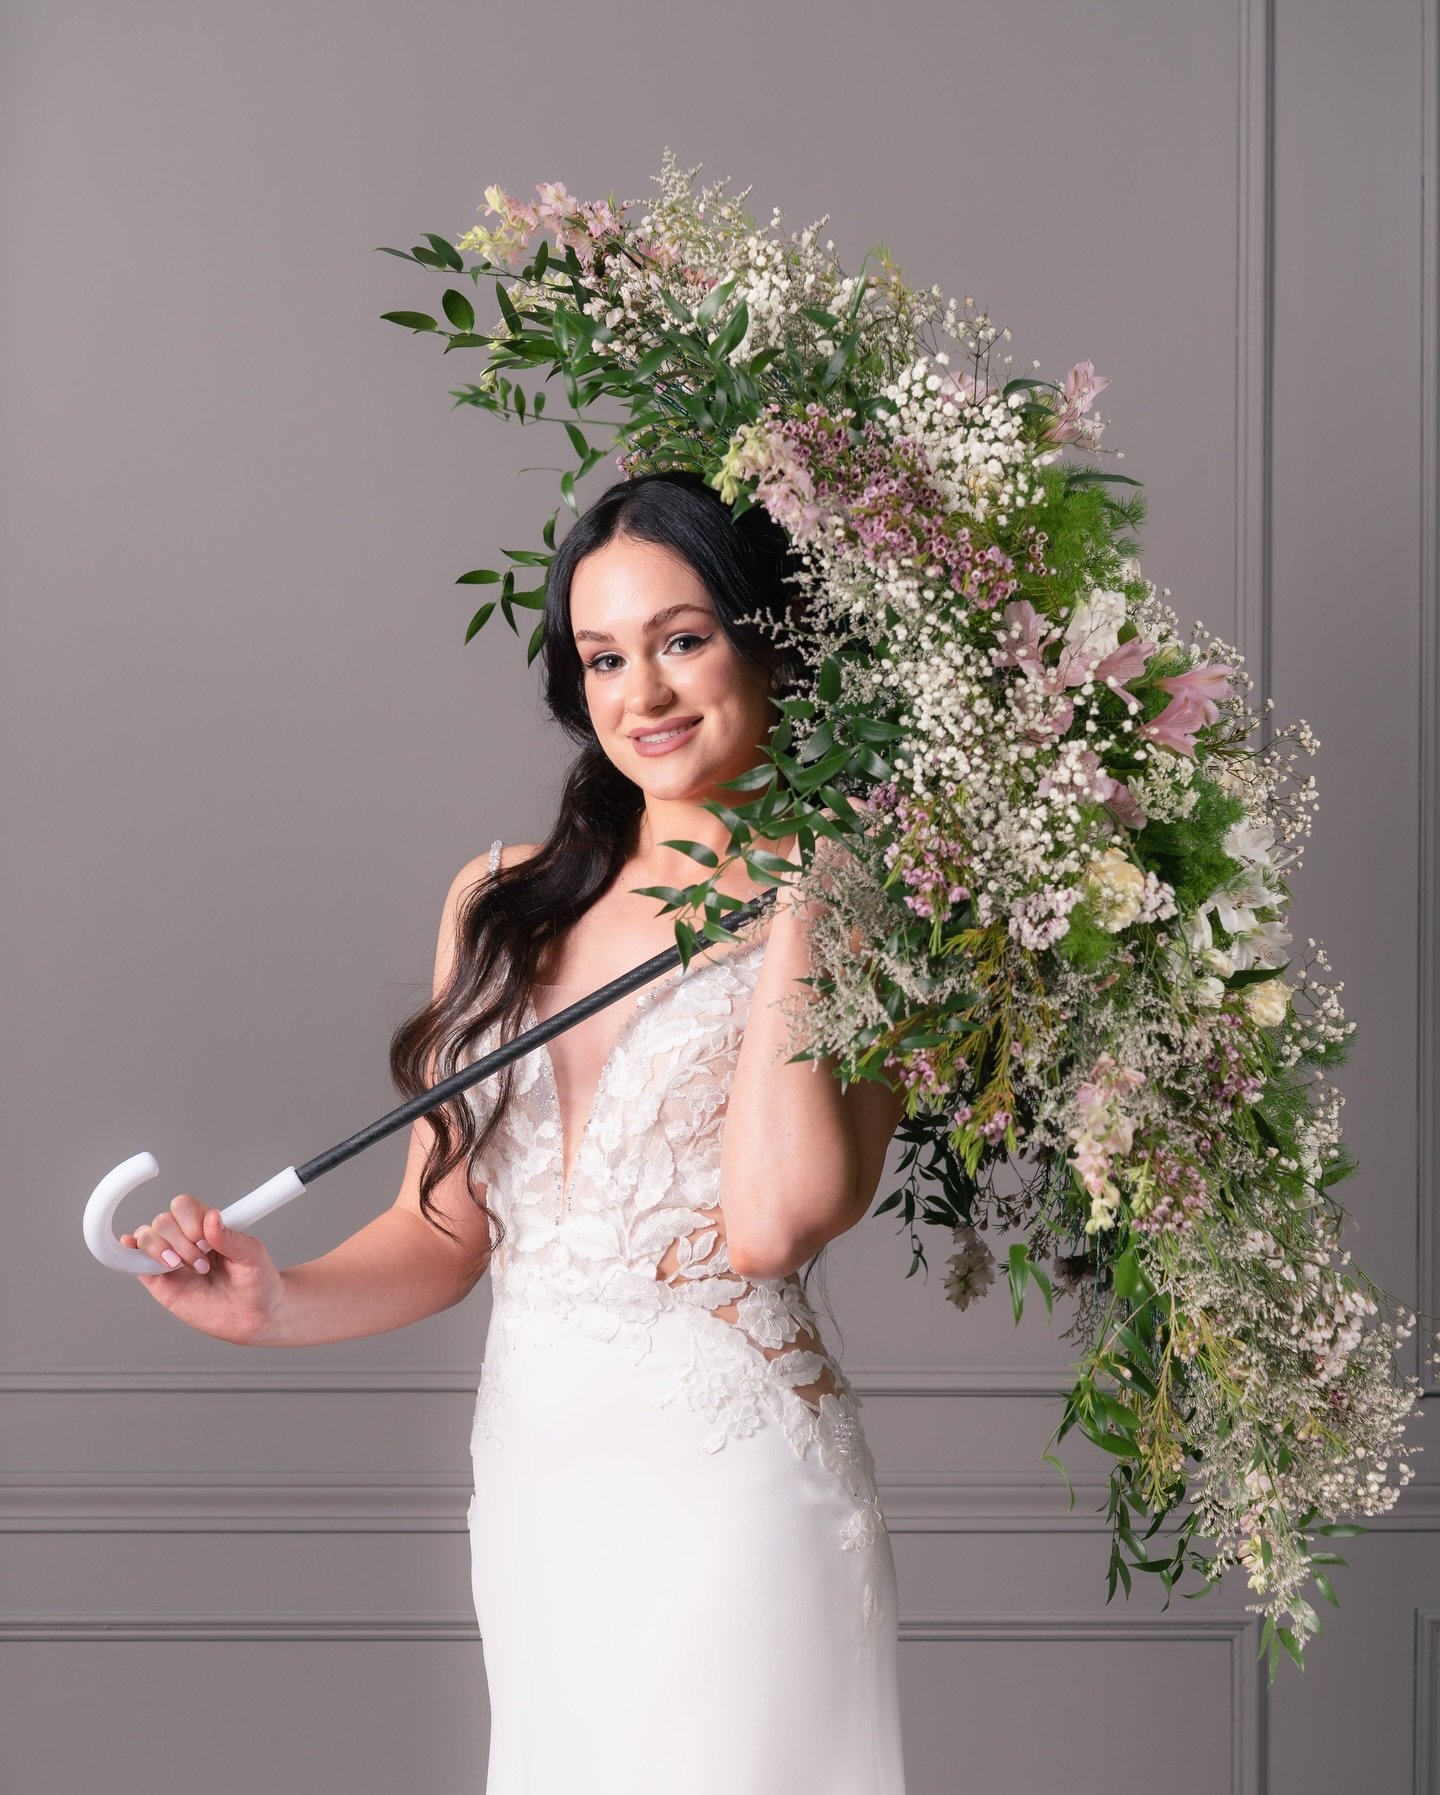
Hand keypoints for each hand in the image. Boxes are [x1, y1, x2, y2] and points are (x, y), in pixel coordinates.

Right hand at [121, 1194, 285, 1344]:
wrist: (256, 1316)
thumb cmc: (258, 1282)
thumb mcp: (253, 1256)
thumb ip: (231, 1238)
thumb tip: (211, 1217)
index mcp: (208, 1226)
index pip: (183, 1206)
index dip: (190, 1220)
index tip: (207, 1241)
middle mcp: (186, 1239)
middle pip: (162, 1221)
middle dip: (180, 1241)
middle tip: (202, 1262)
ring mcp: (171, 1259)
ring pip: (146, 1237)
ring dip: (159, 1249)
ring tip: (183, 1266)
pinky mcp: (160, 1282)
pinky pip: (135, 1264)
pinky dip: (129, 1255)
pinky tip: (128, 1250)